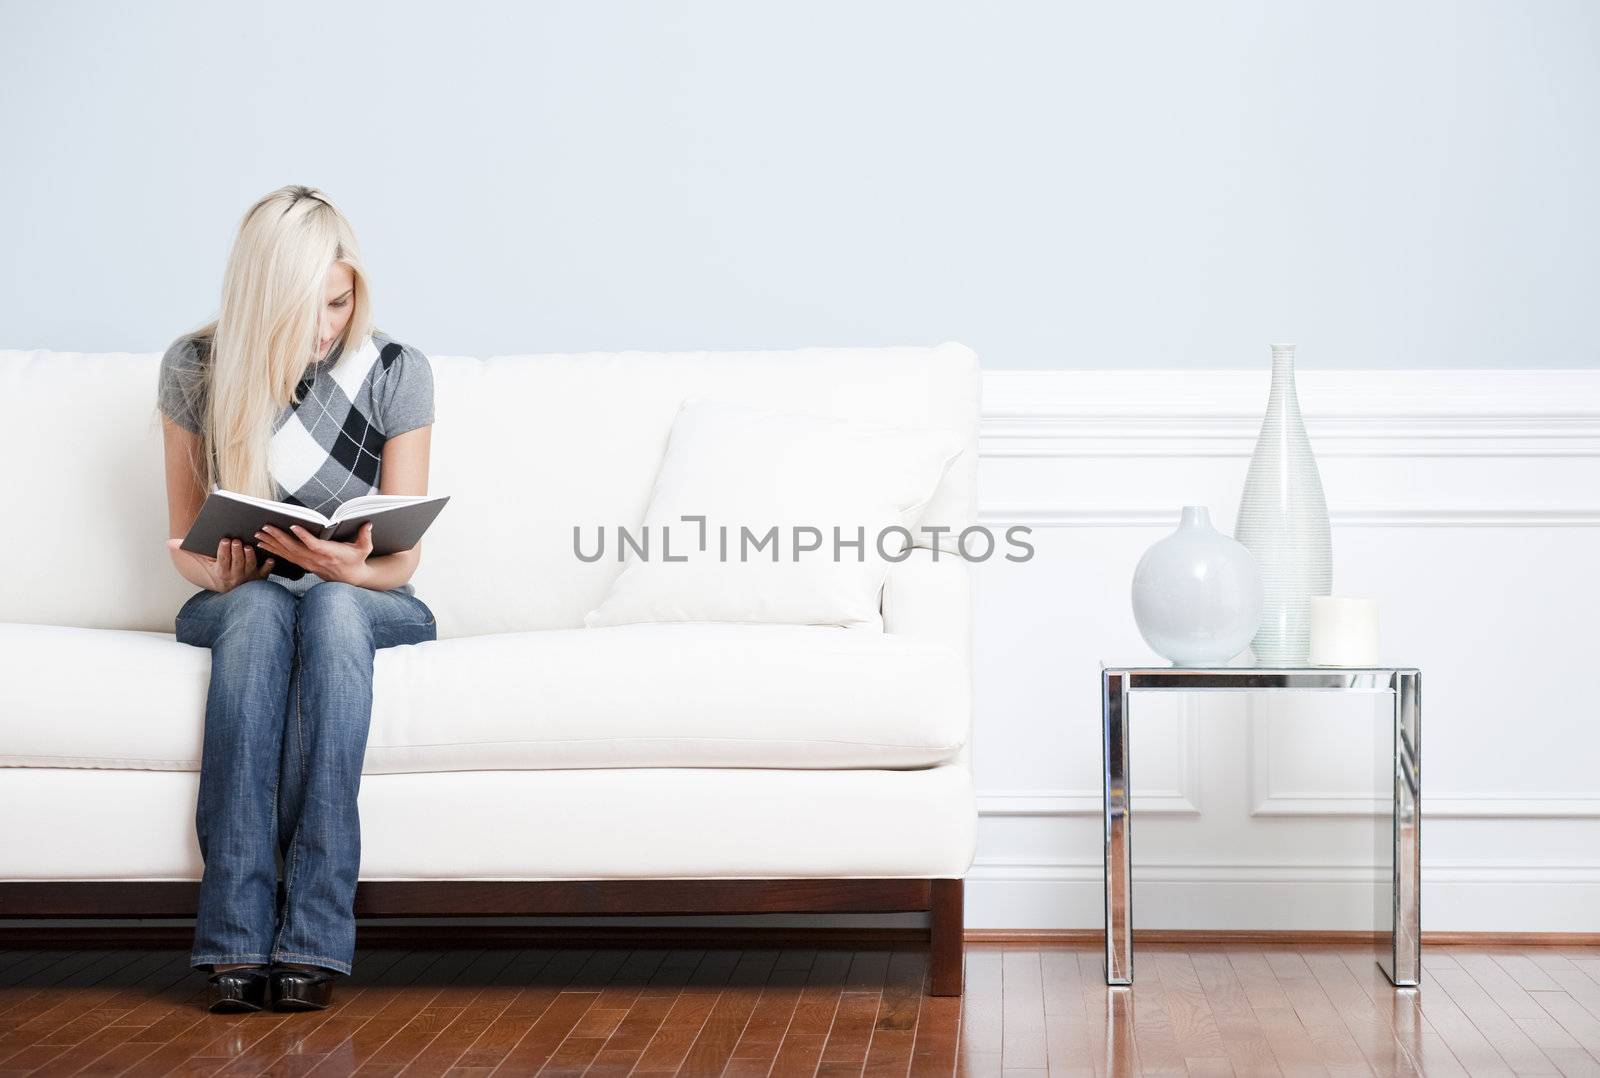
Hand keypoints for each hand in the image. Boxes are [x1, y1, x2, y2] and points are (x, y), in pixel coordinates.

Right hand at [166, 536, 274, 592]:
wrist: (230, 587)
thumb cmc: (215, 570)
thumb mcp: (201, 563)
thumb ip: (186, 551)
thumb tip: (169, 543)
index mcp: (221, 573)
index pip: (222, 561)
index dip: (223, 551)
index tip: (224, 540)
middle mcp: (236, 577)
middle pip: (237, 563)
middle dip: (236, 552)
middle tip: (236, 540)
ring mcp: (249, 577)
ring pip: (250, 566)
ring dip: (250, 556)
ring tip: (248, 545)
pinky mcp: (260, 577)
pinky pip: (266, 572)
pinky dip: (269, 565)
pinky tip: (270, 557)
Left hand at [254, 522, 375, 586]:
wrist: (352, 578)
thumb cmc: (357, 560)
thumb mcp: (365, 549)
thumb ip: (365, 536)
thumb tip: (368, 524)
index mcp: (330, 554)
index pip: (315, 545)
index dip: (304, 536)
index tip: (294, 526)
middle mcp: (316, 560)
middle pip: (294, 548)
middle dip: (278, 537)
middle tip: (265, 527)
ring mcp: (308, 563)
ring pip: (287, 553)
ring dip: (272, 543)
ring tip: (258, 534)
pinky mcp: (304, 564)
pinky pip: (286, 557)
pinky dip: (273, 550)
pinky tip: (263, 544)